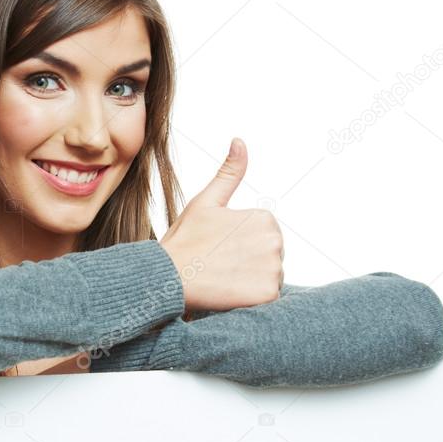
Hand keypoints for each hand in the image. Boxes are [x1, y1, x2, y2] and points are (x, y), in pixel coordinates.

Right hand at [160, 138, 283, 312]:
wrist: (167, 277)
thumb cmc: (183, 241)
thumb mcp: (205, 202)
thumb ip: (229, 173)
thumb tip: (240, 141)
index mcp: (264, 218)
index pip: (262, 240)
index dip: (238, 248)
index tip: (217, 251)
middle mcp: (275, 240)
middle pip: (269, 259)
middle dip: (247, 265)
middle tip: (218, 267)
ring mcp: (273, 268)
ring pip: (269, 279)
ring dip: (249, 284)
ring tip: (222, 281)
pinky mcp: (268, 294)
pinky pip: (267, 300)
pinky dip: (251, 300)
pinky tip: (230, 295)